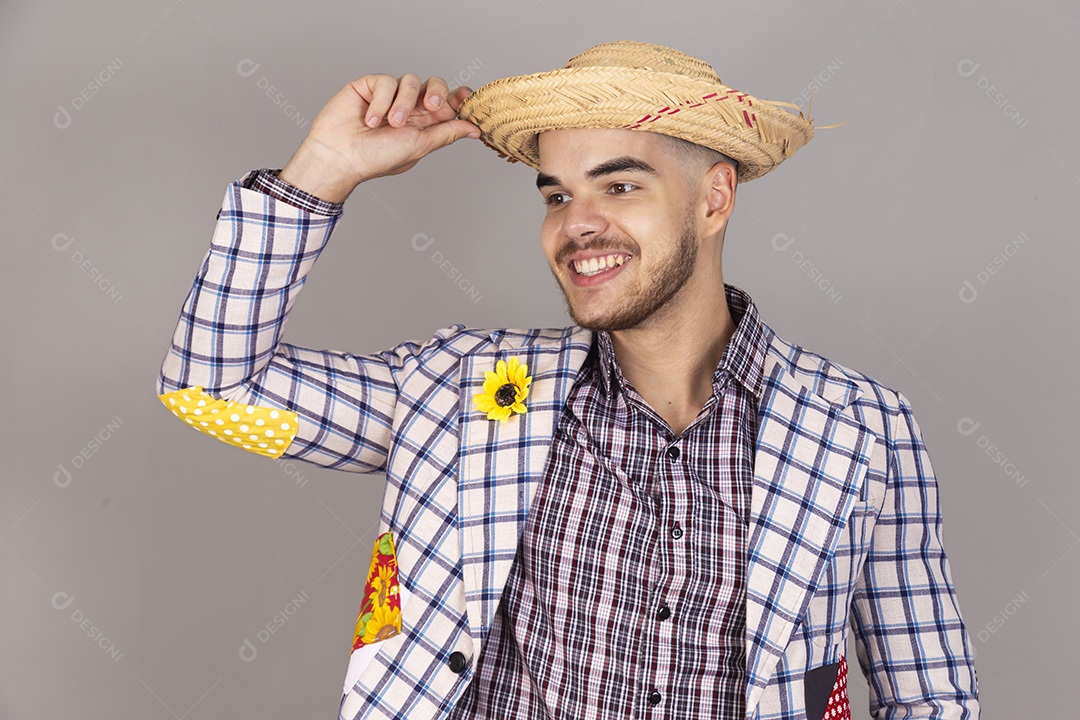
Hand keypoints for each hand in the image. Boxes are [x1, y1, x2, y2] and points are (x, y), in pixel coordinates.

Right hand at [279, 74, 479, 202]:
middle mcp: (408, 107)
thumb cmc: (376, 158)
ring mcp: (388, 96)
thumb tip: (475, 130)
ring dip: (404, 104)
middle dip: (437, 92)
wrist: (340, 157)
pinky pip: (385, 81)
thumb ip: (446, 133)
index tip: (466, 97)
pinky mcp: (368, 86)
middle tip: (432, 107)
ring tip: (390, 124)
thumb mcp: (419, 146)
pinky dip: (381, 101)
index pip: (447, 103)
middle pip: (434, 84)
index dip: (458, 97)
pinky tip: (370, 120)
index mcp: (423, 123)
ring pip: (410, 81)